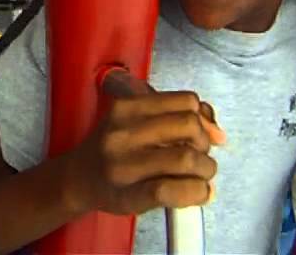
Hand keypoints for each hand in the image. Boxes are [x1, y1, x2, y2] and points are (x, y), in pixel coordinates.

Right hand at [65, 87, 227, 216]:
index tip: (205, 133)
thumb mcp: (135, 120)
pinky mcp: (130, 195)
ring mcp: (124, 164)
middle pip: (189, 126)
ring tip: (199, 176)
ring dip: (206, 169)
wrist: (77, 180)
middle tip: (199, 156)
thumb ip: (175, 116)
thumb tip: (217, 132)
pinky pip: (172, 190)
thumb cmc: (114, 150)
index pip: (186, 101)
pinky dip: (196, 192)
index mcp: (126, 107)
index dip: (204, 118)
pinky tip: (198, 192)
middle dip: (205, 143)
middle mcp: (123, 132)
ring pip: (186, 158)